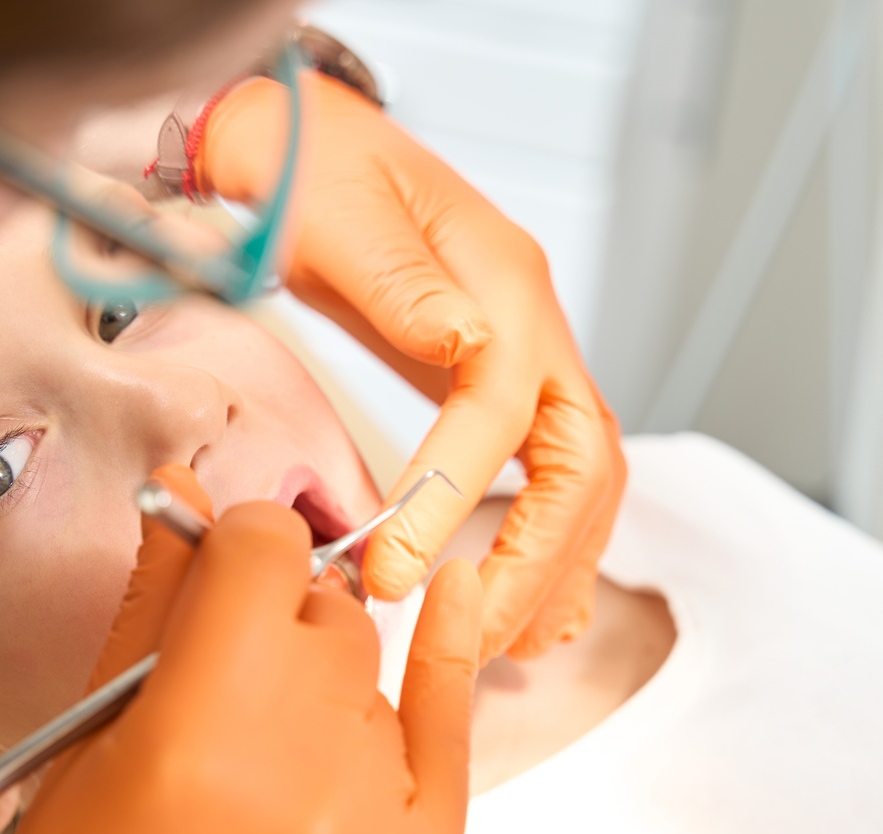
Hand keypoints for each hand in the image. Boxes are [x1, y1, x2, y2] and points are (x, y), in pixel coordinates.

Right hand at [0, 466, 482, 833]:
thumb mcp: (79, 761)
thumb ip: (146, 619)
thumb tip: (191, 505)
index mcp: (195, 733)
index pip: (262, 554)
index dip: (237, 539)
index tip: (220, 561)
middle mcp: (303, 770)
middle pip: (322, 614)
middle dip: (273, 620)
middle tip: (224, 679)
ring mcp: (380, 828)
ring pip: (371, 674)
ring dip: (320, 685)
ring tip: (261, 762)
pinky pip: (454, 732)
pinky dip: (445, 665)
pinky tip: (452, 597)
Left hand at [197, 71, 625, 662]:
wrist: (300, 138)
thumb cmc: (306, 166)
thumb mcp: (338, 209)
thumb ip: (400, 283)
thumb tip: (461, 345)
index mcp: (502, 284)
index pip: (499, 412)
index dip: (451, 500)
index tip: (395, 572)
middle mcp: (532, 325)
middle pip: (579, 467)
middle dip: (531, 564)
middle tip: (461, 633)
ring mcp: (527, 356)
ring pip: (582, 485)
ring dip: (550, 572)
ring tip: (499, 645)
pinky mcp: (499, 385)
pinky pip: (554, 480)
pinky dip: (553, 551)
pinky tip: (530, 609)